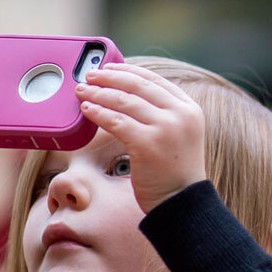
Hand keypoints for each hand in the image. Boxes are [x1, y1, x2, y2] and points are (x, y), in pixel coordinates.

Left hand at [74, 63, 207, 212]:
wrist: (181, 202)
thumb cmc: (174, 172)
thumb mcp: (177, 135)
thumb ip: (162, 115)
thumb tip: (126, 96)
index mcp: (190, 109)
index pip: (155, 80)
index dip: (128, 71)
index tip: (109, 68)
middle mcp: (181, 114)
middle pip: (137, 86)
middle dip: (109, 78)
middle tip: (89, 77)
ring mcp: (166, 128)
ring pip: (124, 101)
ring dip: (98, 93)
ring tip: (81, 92)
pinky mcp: (148, 143)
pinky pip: (116, 121)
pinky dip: (98, 113)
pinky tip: (86, 110)